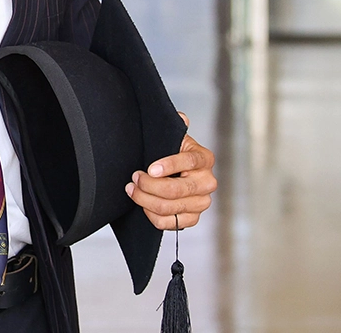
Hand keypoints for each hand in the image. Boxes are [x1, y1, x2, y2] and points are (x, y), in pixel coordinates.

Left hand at [125, 112, 216, 230]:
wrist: (177, 173)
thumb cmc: (173, 153)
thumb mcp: (173, 137)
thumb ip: (176, 126)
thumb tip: (181, 118)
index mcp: (205, 158)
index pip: (189, 161)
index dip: (169, 165)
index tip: (150, 169)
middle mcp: (208, 182)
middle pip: (175, 190)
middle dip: (148, 186)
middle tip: (134, 179)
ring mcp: (202, 202)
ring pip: (169, 207)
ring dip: (145, 200)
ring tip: (132, 190)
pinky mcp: (193, 218)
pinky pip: (170, 223)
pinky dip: (152, 215)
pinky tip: (143, 205)